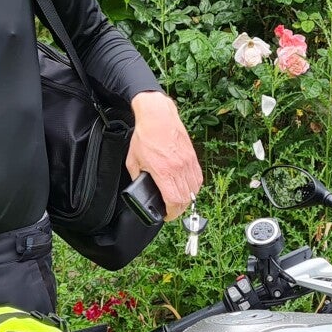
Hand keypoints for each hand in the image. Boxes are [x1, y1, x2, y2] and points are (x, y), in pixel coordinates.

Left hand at [126, 91, 202, 220]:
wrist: (158, 116)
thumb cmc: (145, 136)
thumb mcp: (133, 160)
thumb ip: (137, 176)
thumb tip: (140, 186)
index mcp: (163, 171)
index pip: (174, 200)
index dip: (171, 213)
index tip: (166, 215)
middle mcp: (179, 168)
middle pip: (186, 198)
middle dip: (179, 209)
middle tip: (171, 210)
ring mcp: (188, 162)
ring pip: (194, 189)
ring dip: (188, 199)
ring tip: (179, 201)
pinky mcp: (192, 156)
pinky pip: (198, 177)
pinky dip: (194, 186)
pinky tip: (187, 188)